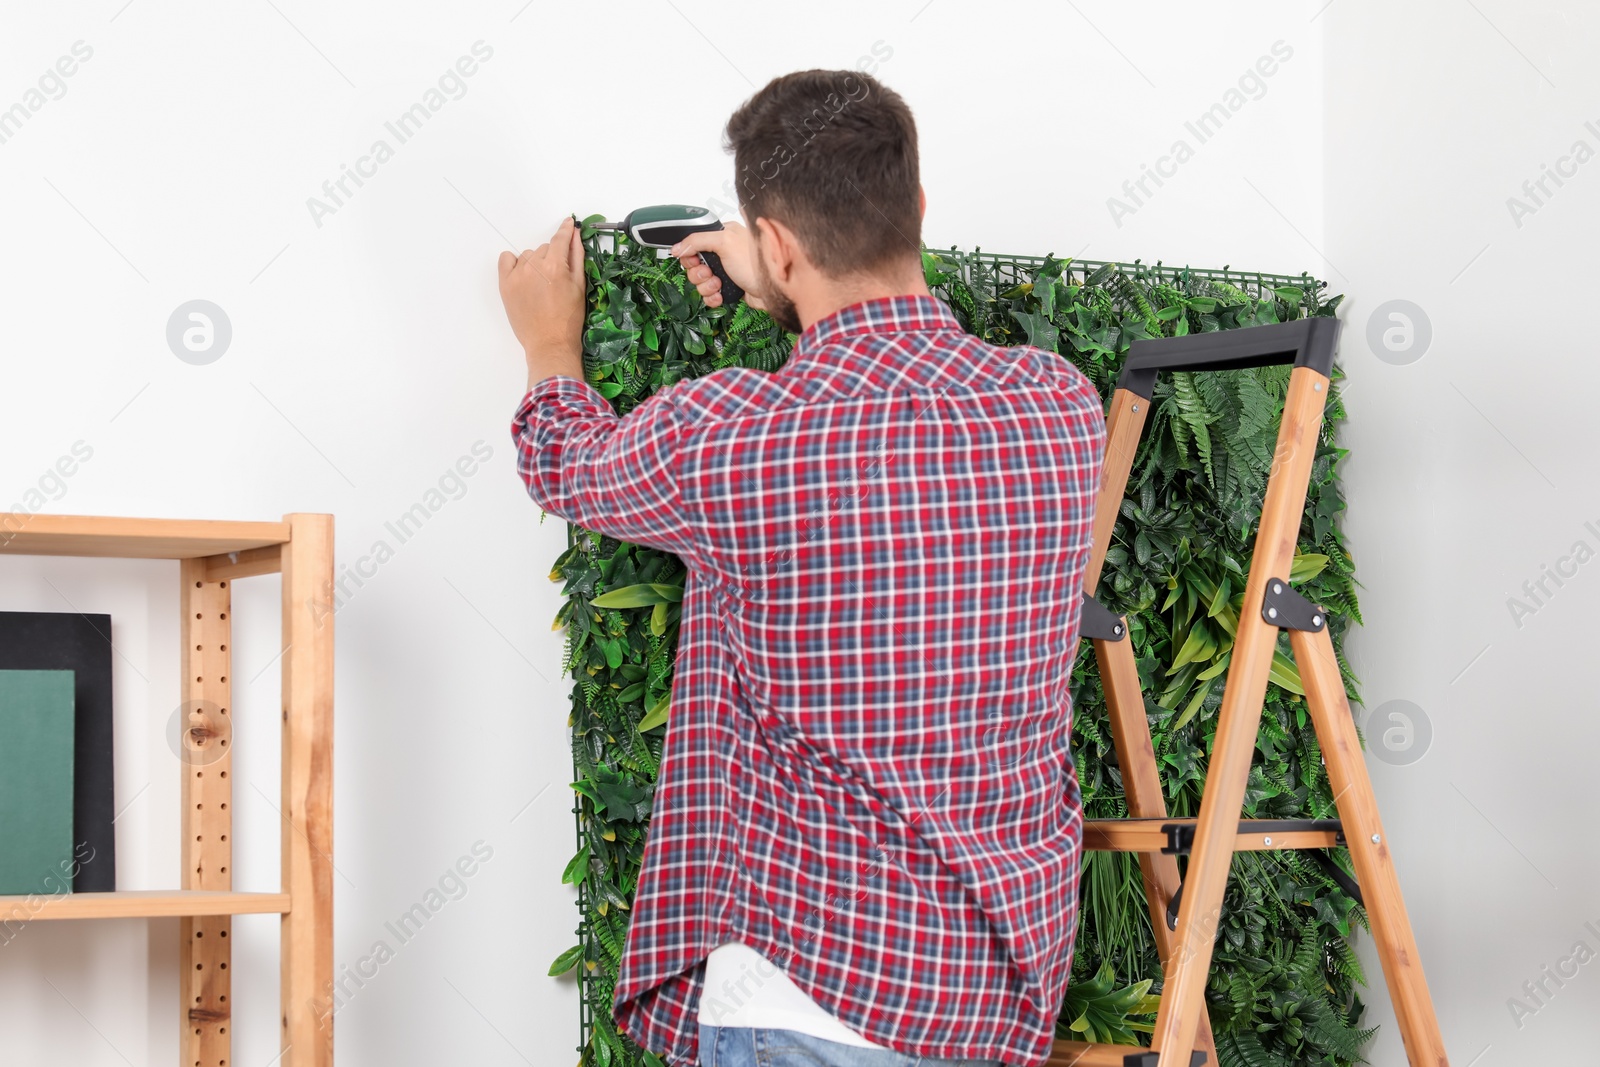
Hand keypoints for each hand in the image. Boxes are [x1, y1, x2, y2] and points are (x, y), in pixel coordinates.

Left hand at [498, 216, 585, 388]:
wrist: (550, 343)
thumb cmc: (569, 318)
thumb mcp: (579, 286)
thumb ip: (576, 257)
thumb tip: (575, 235)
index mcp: (555, 266)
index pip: (560, 239)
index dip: (565, 230)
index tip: (568, 223)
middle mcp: (534, 266)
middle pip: (544, 248)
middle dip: (552, 258)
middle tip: (556, 279)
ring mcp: (517, 275)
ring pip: (527, 255)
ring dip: (535, 263)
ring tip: (540, 285)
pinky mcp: (505, 285)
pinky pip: (506, 260)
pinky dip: (513, 263)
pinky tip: (522, 276)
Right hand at [670, 220, 765, 309]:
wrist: (774, 288)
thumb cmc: (756, 262)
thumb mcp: (725, 242)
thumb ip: (698, 240)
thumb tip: (677, 247)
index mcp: (721, 235)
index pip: (693, 243)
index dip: (690, 254)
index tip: (694, 260)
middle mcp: (722, 253)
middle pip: (694, 265)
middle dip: (699, 273)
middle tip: (710, 273)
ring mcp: (725, 271)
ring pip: (700, 282)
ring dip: (706, 286)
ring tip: (719, 285)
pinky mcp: (728, 288)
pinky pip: (708, 295)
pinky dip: (712, 297)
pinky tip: (721, 295)